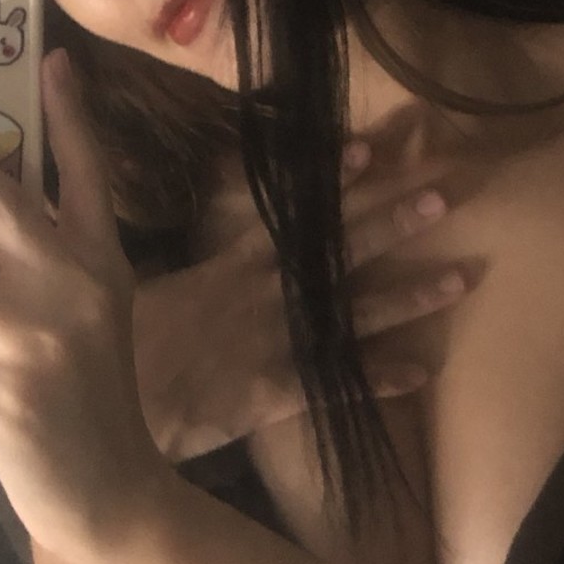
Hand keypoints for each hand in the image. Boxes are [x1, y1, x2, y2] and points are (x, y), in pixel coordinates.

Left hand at [0, 50, 166, 563]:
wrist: (116, 491)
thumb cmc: (97, 394)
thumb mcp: (91, 314)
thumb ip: (49, 266)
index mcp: (99, 262)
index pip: (88, 174)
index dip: (71, 117)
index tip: (55, 60)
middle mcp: (72, 287)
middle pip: (1, 203)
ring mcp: (34, 339)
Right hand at [133, 144, 462, 461]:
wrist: (102, 412)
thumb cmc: (117, 350)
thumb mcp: (133, 288)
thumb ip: (169, 263)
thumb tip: (161, 228)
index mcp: (226, 270)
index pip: (288, 217)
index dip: (330, 185)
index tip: (371, 151)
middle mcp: (260, 299)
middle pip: (335, 255)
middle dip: (390, 221)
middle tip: (442, 191)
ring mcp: (271, 346)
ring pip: (352, 316)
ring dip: (409, 296)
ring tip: (462, 276)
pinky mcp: (272, 395)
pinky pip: (334, 387)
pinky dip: (378, 380)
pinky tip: (423, 372)